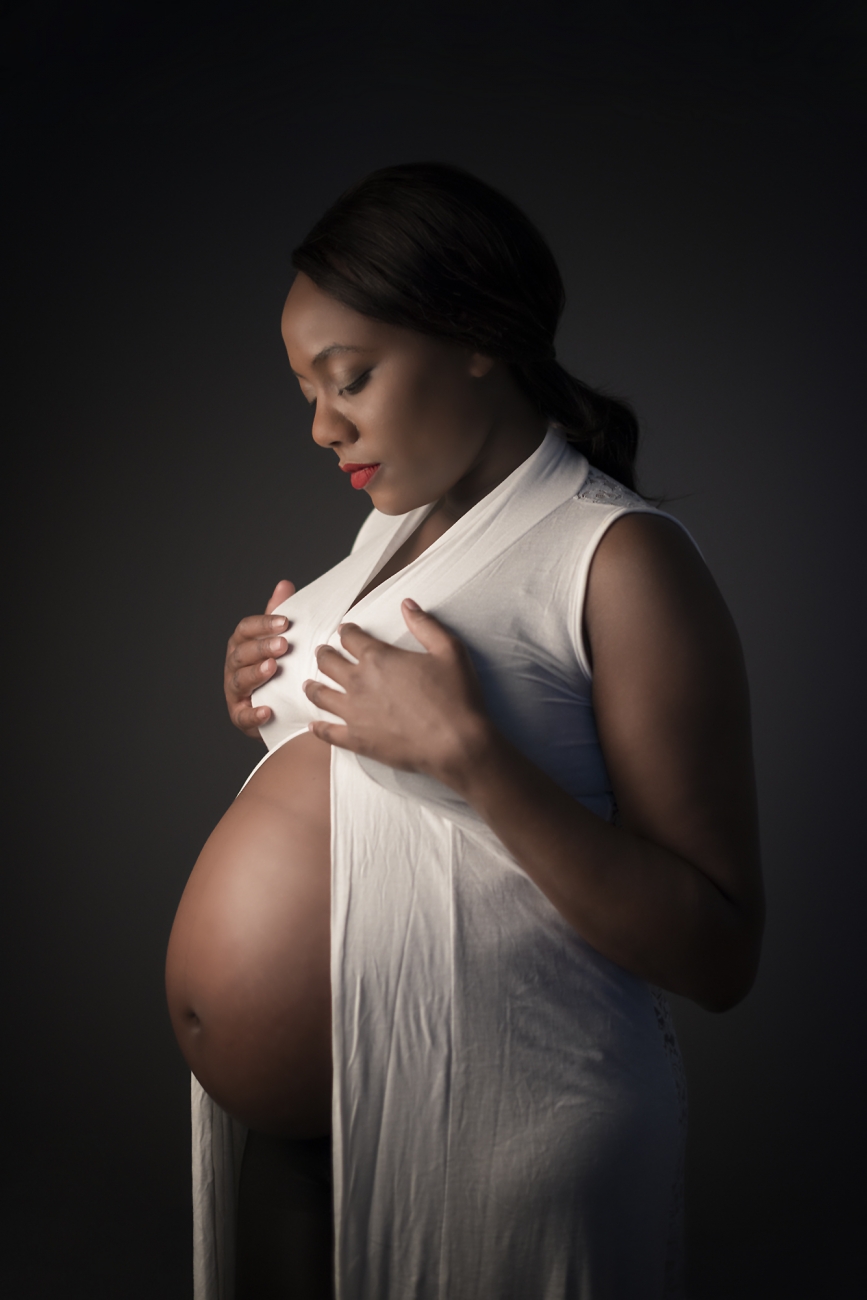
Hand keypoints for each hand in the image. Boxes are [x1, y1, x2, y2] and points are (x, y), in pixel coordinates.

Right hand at [225, 579, 294, 738]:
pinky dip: (254, 714)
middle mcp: (234, 666)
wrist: (283, 706)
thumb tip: (284, 584)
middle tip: (284, 645)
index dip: (264, 624)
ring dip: (256, 674)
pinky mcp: (240, 716)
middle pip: (242, 653)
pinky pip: (243, 716)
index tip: (286, 622)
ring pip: (240, 680)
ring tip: (273, 668)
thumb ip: (278, 615)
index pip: (246, 629)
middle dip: (262, 647)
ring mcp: (235, 691)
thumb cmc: (280, 667)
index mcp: (242, 644)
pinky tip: (267, 710)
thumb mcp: (280, 640)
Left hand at [303, 599, 492, 785]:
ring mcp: (354, 712)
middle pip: (328, 662)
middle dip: (324, 654)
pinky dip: (318, 728)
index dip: (346, 631)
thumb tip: (407, 604)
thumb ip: (425, 624)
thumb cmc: (456, 696)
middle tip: (323, 653)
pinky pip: (328, 733)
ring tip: (309, 684)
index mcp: (378, 658)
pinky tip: (314, 725)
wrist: (457, 744)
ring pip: (320, 695)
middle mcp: (359, 682)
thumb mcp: (449, 650)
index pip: (351, 637)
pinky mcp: (357, 740)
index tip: (345, 631)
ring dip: (313, 686)